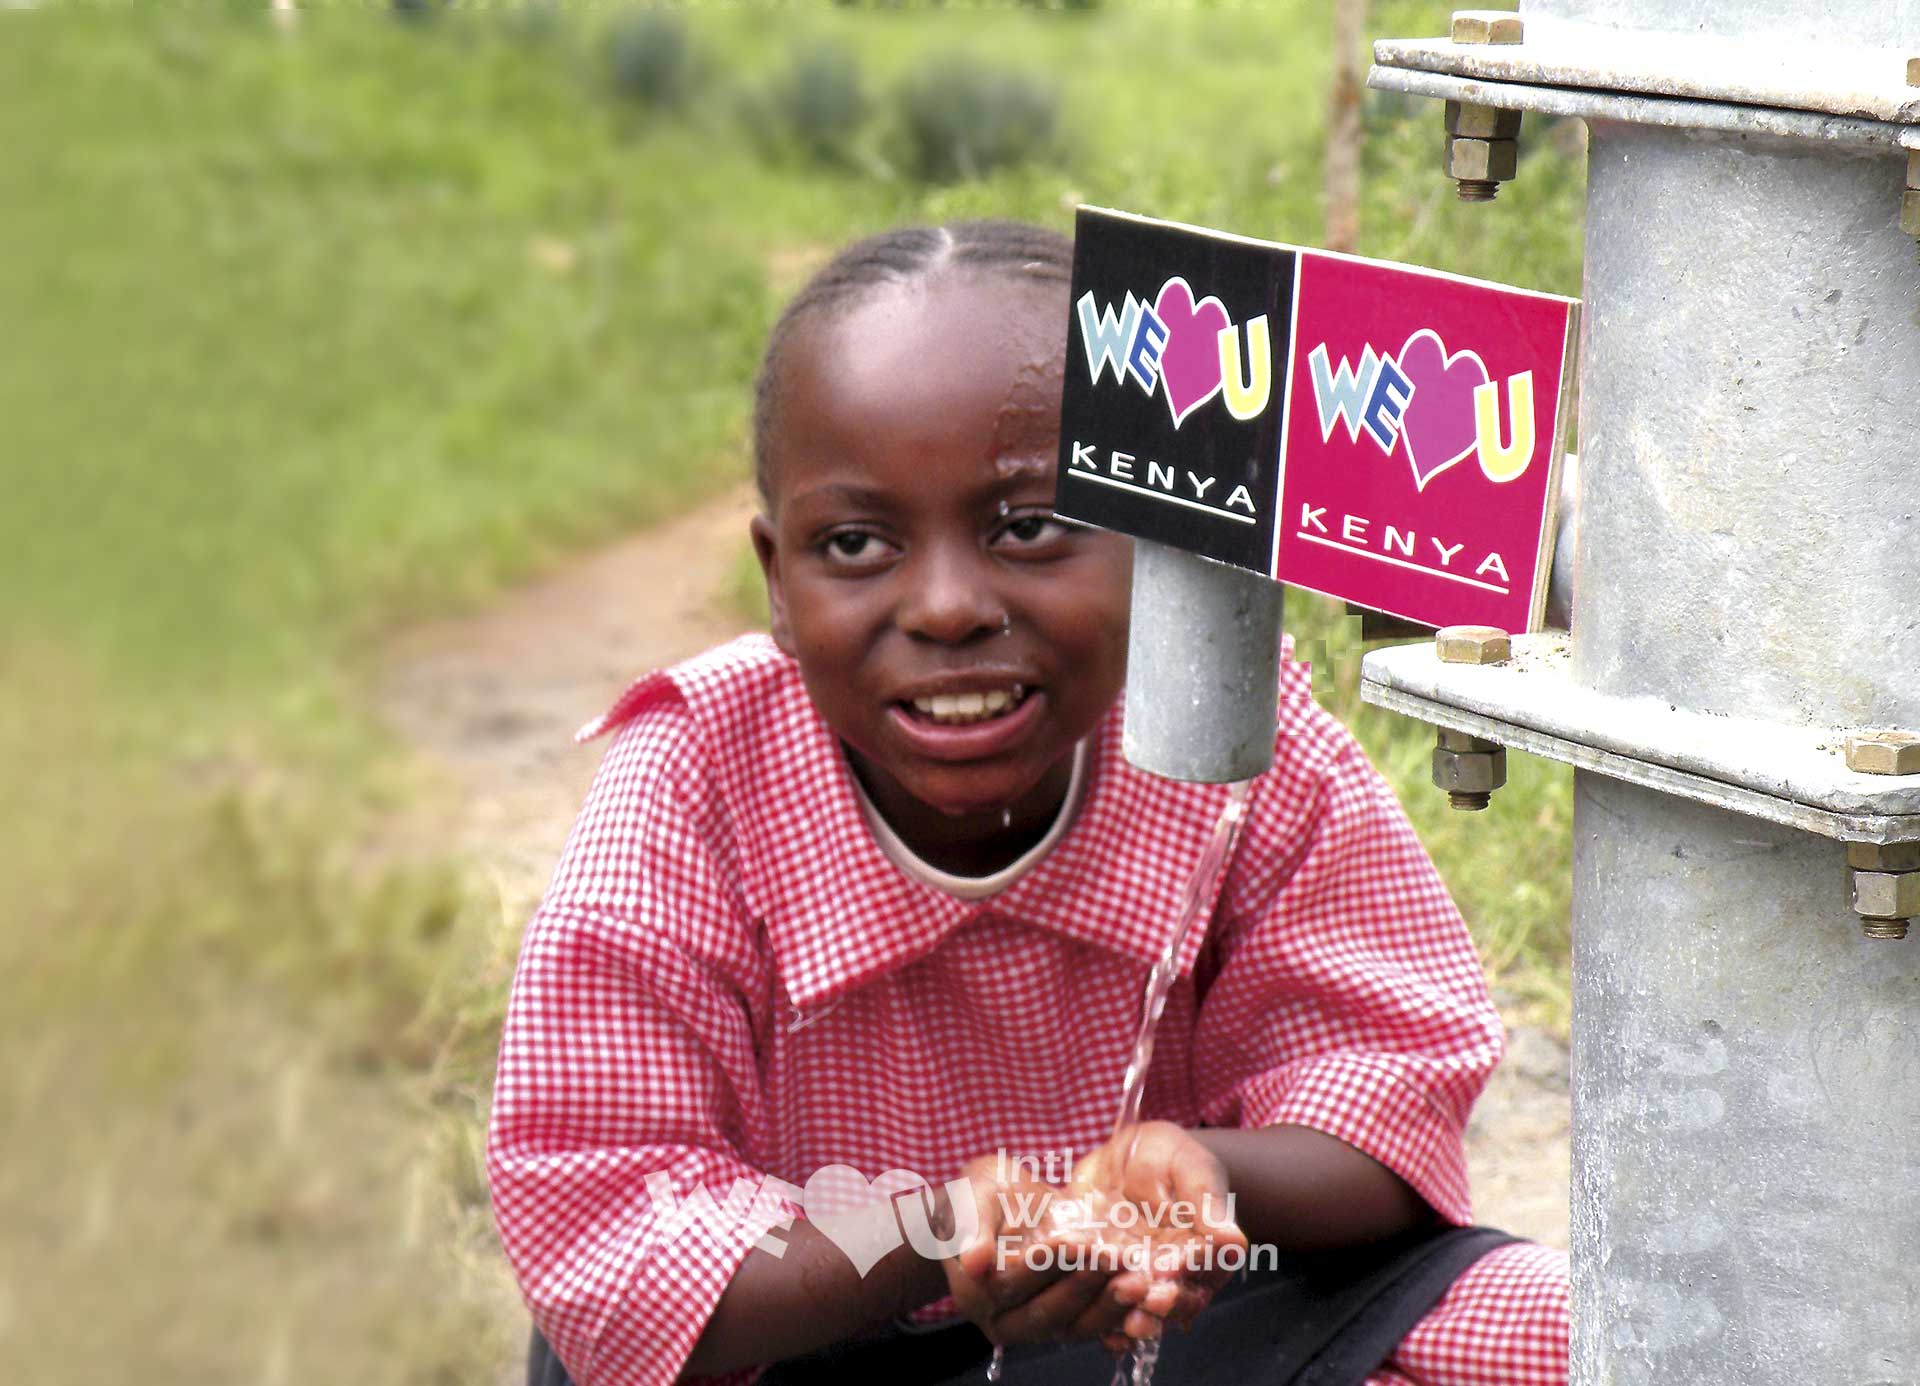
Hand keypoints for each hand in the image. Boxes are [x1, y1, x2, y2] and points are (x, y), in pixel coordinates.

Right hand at [938, 1153, 1137, 1347]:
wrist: (1002, 1208)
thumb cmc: (980, 1196)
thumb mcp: (971, 1197)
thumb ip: (971, 1226)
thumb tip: (973, 1261)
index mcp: (975, 1292)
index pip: (1014, 1282)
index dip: (1046, 1264)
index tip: (1077, 1242)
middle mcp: (1005, 1319)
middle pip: (1048, 1312)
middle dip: (1087, 1287)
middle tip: (1120, 1263)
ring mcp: (1038, 1326)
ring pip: (1077, 1326)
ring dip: (1111, 1305)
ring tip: (1140, 1281)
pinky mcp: (1067, 1322)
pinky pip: (1097, 1326)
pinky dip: (1123, 1314)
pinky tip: (1148, 1298)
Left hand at [1067, 1122, 1248, 1351]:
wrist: (1124, 1155)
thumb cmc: (1170, 1158)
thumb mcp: (1190, 1168)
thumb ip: (1207, 1204)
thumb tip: (1234, 1242)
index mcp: (1202, 1250)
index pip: (1203, 1266)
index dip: (1190, 1268)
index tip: (1175, 1267)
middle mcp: (1171, 1273)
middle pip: (1174, 1299)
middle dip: (1163, 1304)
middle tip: (1150, 1301)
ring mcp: (1135, 1278)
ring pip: (1139, 1308)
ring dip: (1133, 1316)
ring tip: (1127, 1322)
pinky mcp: (1101, 1278)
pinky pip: (1101, 1303)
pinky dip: (1100, 1320)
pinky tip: (1099, 1332)